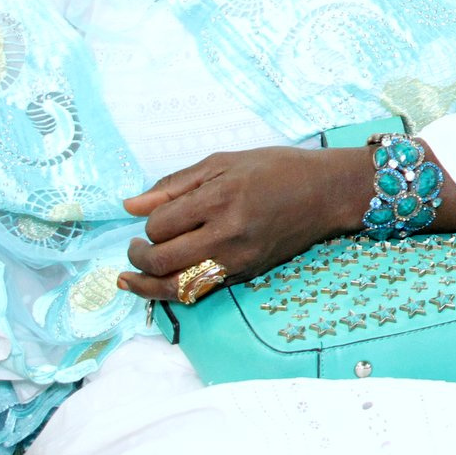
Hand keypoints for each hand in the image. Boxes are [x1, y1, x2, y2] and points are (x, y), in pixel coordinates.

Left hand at [116, 147, 366, 301]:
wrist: (325, 193)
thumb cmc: (275, 169)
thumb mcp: (223, 162)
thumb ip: (174, 184)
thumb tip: (130, 206)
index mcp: (219, 200)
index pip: (160, 225)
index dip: (149, 222)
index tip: (157, 214)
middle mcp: (227, 235)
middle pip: (162, 260)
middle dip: (138, 256)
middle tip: (135, 247)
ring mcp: (238, 260)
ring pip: (176, 287)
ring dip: (146, 284)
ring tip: (131, 276)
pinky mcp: (247, 274)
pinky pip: (200, 292)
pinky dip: (174, 291)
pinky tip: (159, 284)